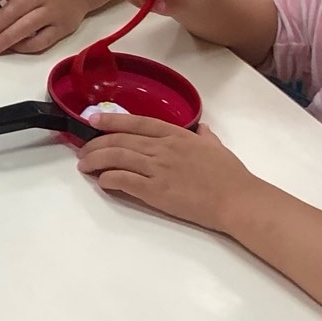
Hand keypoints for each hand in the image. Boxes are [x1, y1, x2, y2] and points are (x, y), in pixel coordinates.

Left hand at [75, 114, 260, 233]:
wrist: (237, 200)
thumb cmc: (231, 175)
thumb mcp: (218, 147)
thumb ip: (206, 137)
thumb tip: (202, 129)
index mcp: (177, 135)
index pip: (137, 122)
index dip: (112, 120)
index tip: (94, 120)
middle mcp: (163, 148)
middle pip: (120, 140)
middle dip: (96, 143)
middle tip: (84, 149)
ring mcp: (158, 168)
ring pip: (117, 158)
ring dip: (96, 160)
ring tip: (84, 165)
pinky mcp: (156, 191)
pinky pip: (124, 181)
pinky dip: (109, 179)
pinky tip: (102, 182)